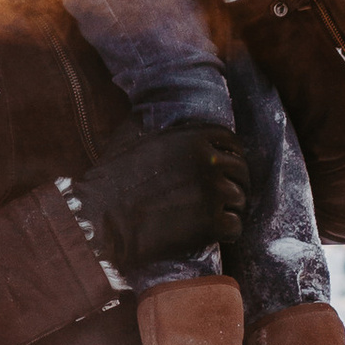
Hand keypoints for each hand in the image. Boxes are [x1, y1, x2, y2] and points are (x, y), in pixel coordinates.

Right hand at [65, 124, 246, 272]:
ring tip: (213, 217)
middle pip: (241, 172)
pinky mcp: (212, 224)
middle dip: (235, 184)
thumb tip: (143, 110)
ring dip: (230, 209)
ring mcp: (212, 193)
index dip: (232, 157)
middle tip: (222, 199)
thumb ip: (150, 124)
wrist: (104, 221)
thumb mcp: (132, 140)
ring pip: (240, 200)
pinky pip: (235, 227)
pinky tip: (213, 234)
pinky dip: (227, 232)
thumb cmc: (112, 183)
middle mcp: (209, 161)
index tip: (226, 170)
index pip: (232, 143)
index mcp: (194, 138)